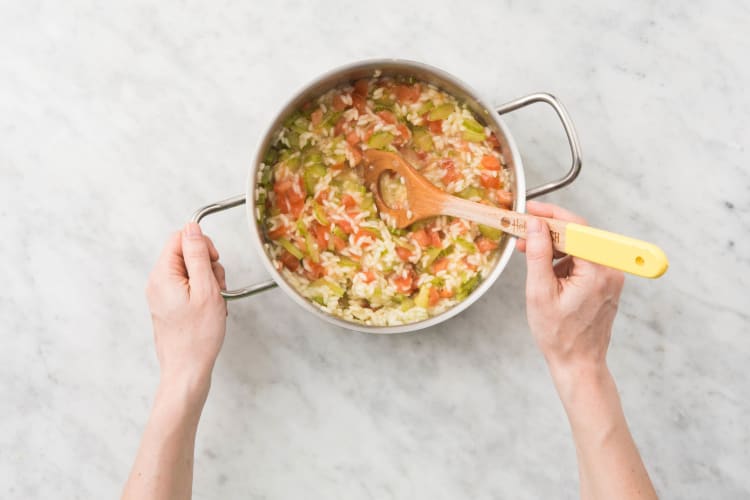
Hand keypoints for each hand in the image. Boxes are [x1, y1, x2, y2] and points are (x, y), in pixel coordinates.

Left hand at [145, 222, 226, 404]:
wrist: (187, 370)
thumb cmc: (198, 336)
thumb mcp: (205, 289)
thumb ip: (197, 255)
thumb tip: (192, 228)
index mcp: (162, 275)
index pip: (180, 238)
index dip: (202, 245)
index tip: (214, 263)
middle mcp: (157, 282)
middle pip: (185, 254)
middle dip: (208, 266)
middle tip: (217, 287)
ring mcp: (161, 294)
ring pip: (190, 271)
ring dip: (208, 281)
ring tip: (214, 302)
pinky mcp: (168, 305)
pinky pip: (188, 287)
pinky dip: (203, 293)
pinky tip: (209, 309)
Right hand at [517, 201, 624, 384]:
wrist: (578, 363)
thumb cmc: (559, 336)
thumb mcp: (540, 292)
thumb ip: (538, 254)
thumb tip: (536, 225)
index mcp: (597, 271)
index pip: (577, 228)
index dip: (552, 214)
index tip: (530, 210)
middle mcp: (609, 270)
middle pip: (579, 235)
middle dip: (549, 231)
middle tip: (523, 231)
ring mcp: (609, 277)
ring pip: (579, 247)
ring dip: (553, 246)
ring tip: (527, 251)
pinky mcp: (604, 283)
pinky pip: (582, 260)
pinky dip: (562, 259)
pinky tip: (543, 267)